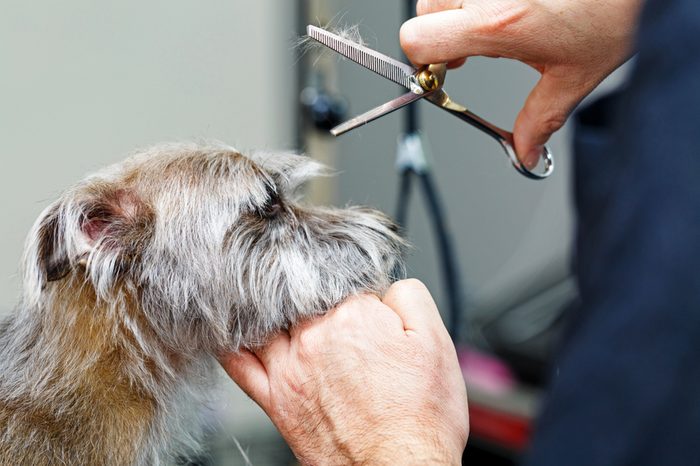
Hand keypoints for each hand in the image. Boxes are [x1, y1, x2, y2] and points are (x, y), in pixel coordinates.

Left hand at [219, 279, 467, 464]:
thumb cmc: (419, 418)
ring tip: (281, 304)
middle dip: (321, 301)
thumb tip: (387, 286)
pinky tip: (233, 334)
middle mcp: (315, 338)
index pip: (348, 282)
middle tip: (340, 318)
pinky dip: (231, 345)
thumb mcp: (436, 342)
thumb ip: (410, 297)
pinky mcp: (275, 400)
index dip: (363, 295)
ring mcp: (290, 368)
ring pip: (267, 320)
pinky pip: (239, 365)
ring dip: (271, 308)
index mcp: (354, 316)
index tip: (373, 313)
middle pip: (306, 297)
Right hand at [400, 0, 642, 167]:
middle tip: (465, 52)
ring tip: (487, 28)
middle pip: (423, 11)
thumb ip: (539, 120)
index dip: (421, 62)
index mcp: (497, 25)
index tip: (440, 75)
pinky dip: (477, 1)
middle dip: (437, 36)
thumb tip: (524, 151)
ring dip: (456, 13)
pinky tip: (505, 9)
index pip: (418, 39)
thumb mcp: (574, 78)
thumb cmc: (618, 14)